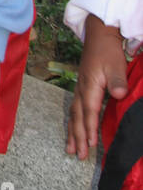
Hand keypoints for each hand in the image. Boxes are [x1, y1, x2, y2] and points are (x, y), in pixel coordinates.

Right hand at [66, 15, 127, 159]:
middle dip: (78, 136)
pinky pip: (76, 108)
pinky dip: (74, 122)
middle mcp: (82, 89)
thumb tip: (119, 95)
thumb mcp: (116, 64)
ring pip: (74, 114)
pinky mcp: (83, 86)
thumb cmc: (108, 50)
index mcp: (90, 85)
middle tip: (78, 155)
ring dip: (72, 132)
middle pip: (78, 116)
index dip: (90, 129)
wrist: (99, 34)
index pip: (90, 112)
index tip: (90, 145)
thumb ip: (117, 81)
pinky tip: (74, 129)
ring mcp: (80, 88)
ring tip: (70, 149)